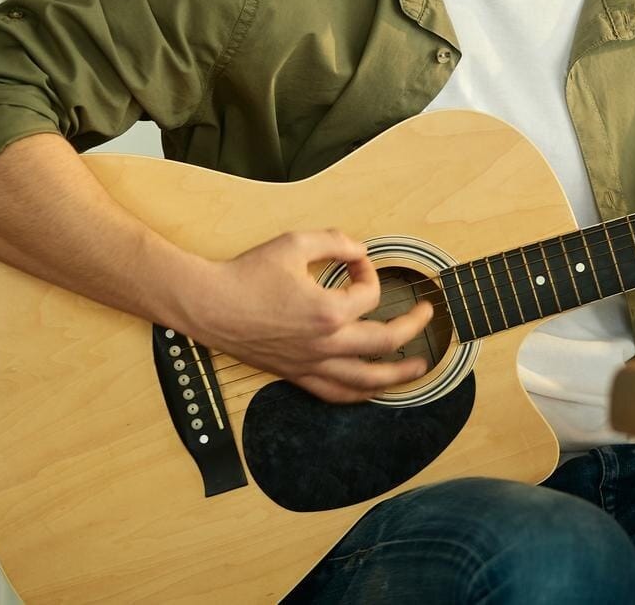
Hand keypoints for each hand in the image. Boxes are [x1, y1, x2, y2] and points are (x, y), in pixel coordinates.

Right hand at [177, 229, 434, 403]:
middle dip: (413, 327)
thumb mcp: (295, 243)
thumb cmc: (246, 274)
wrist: (207, 304)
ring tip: (419, 367)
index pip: (369, 294)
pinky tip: (372, 389)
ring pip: (364, 379)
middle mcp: (324, 343)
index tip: (357, 262)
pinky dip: (359, 393)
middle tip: (427, 315)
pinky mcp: (294, 374)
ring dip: (397, 374)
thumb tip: (360, 250)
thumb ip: (335, 241)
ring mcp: (309, 363)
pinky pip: (334, 393)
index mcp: (327, 311)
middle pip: (384, 341)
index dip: (369, 272)